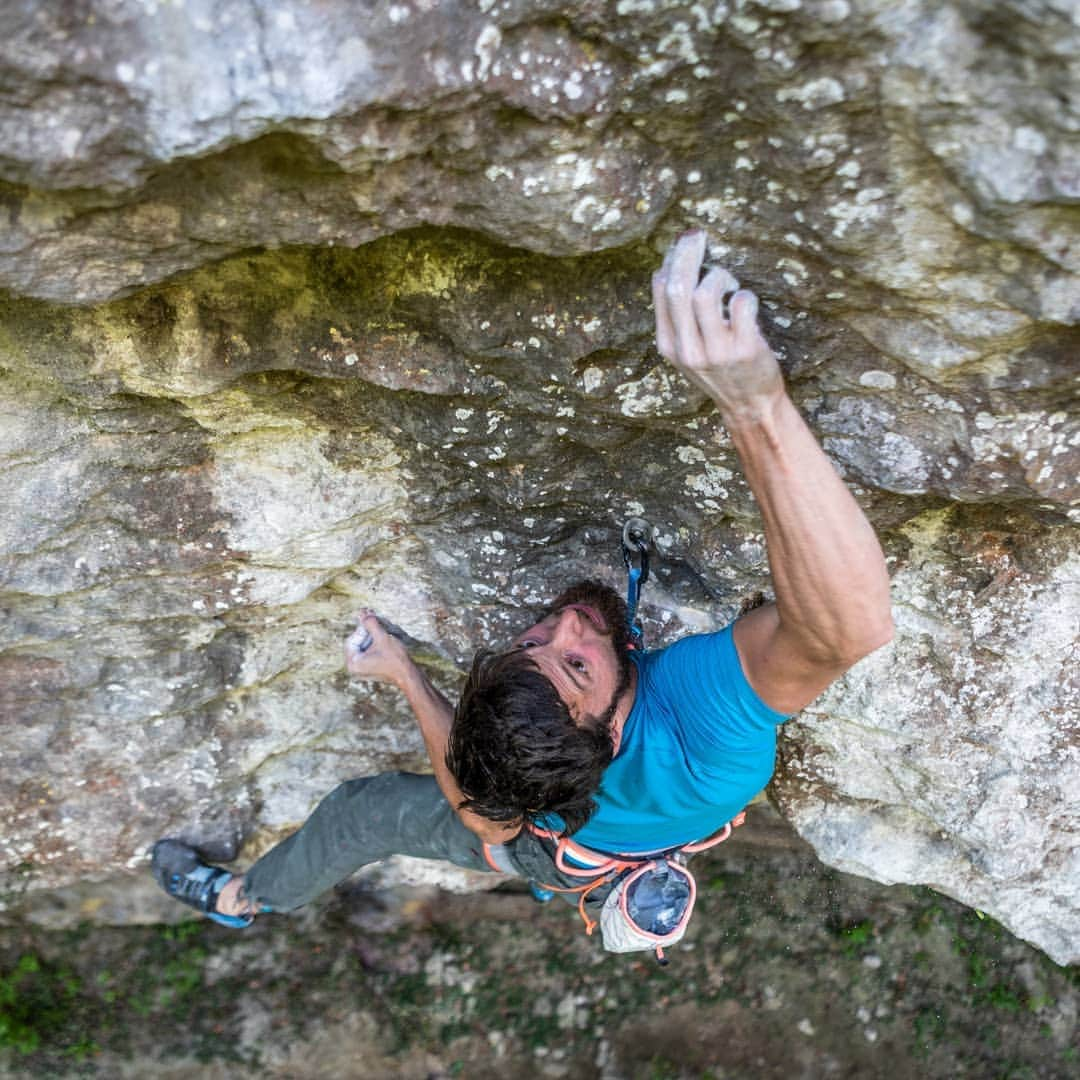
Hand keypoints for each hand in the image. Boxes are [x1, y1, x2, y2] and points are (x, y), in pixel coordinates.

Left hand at [344, 609, 413, 687]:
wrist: (407, 674)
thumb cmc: (394, 658)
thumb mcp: (381, 638)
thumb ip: (370, 623)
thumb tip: (362, 611)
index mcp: (353, 662)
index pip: (352, 639)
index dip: (362, 628)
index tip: (371, 619)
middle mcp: (353, 668)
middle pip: (356, 642)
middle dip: (367, 631)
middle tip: (373, 617)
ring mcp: (360, 669)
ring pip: (362, 646)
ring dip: (371, 635)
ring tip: (380, 628)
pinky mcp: (368, 668)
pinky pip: (367, 651)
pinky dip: (373, 643)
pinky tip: (382, 637)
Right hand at [653, 231, 785, 424]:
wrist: (750, 407)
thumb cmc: (721, 372)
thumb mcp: (689, 351)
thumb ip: (679, 319)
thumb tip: (672, 267)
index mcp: (669, 346)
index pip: (661, 290)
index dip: (672, 259)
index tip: (684, 243)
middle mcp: (688, 350)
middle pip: (679, 288)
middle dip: (687, 253)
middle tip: (698, 235)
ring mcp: (716, 351)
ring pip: (706, 294)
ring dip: (719, 276)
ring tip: (729, 282)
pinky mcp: (745, 350)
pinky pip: (742, 304)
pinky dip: (745, 295)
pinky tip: (746, 303)